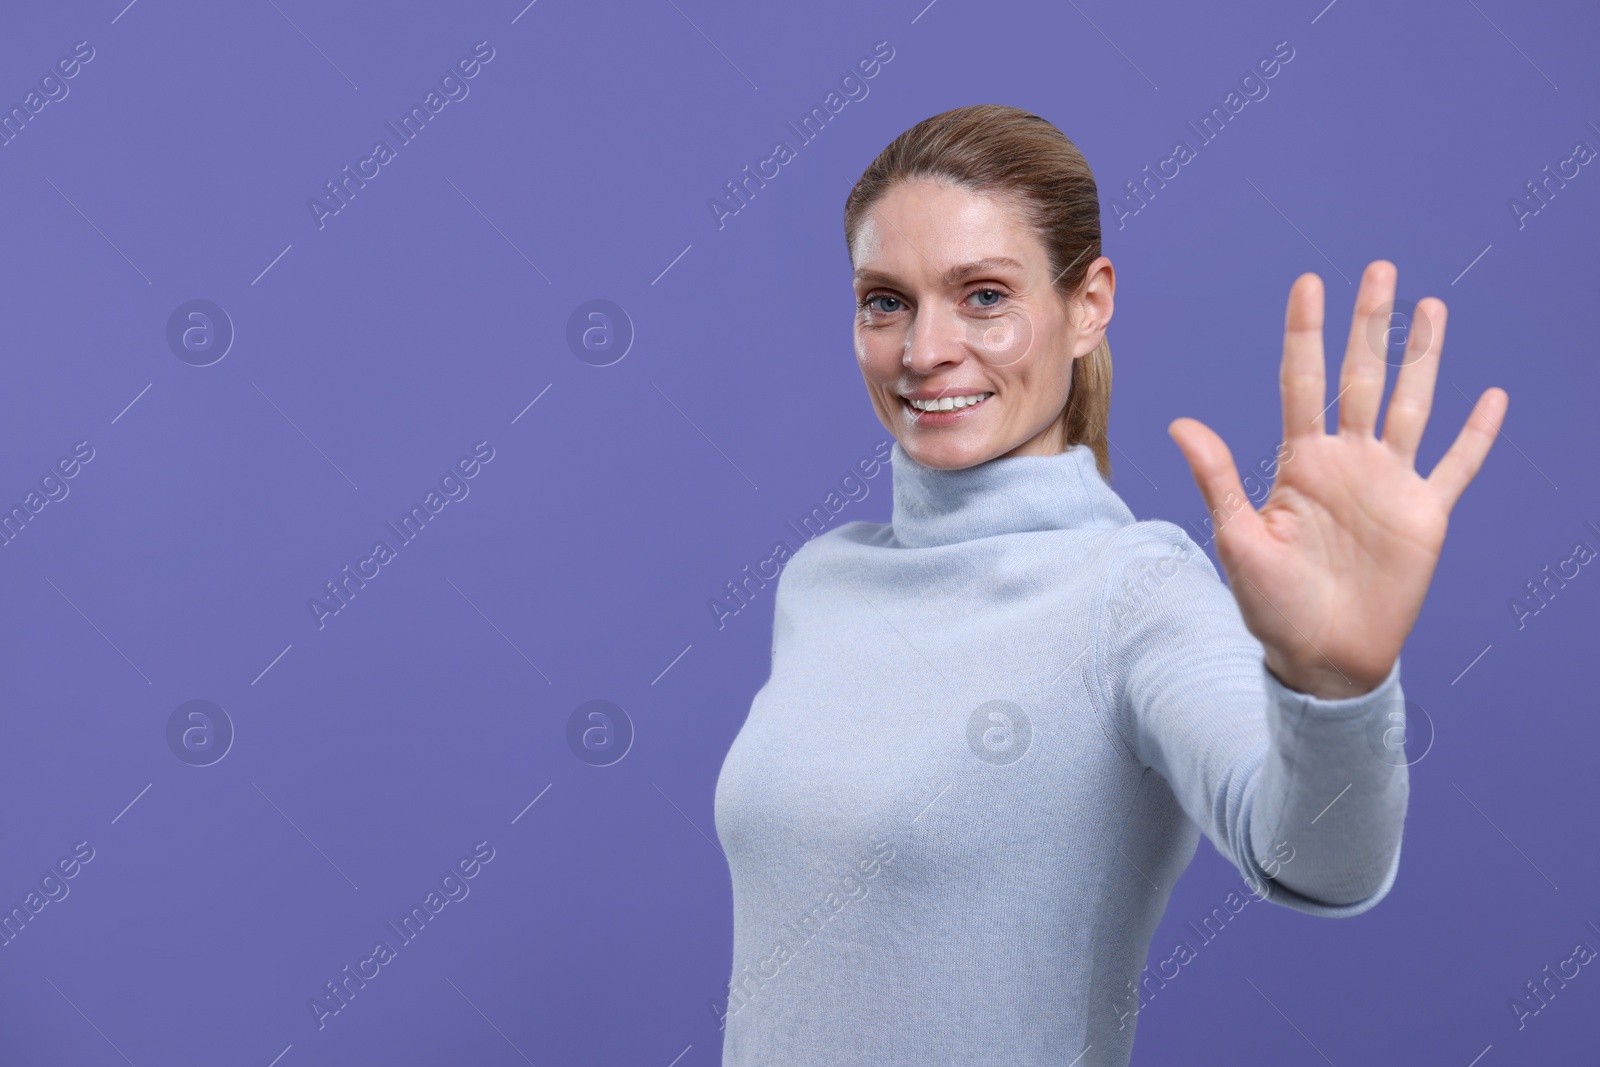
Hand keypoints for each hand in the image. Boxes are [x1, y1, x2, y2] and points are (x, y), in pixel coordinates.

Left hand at [1166, 260, 1508, 699]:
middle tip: (1379, 268)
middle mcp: (1347, 461)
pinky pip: (1457, 465)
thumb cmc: (1271, 605)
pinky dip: (1477, 434)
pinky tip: (1491, 396)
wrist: (1321, 658)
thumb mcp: (1238, 539)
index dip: (1306, 333)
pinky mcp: (1425, 515)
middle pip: (1360, 376)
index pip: (1302, 381)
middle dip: (1369, 323)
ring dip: (1422, 357)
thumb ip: (1219, 478)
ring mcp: (1389, 483)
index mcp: (1300, 462)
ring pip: (1411, 403)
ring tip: (1431, 306)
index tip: (1309, 283)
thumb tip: (1180, 423)